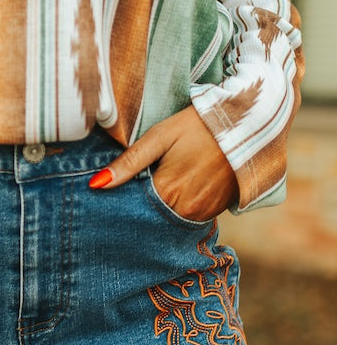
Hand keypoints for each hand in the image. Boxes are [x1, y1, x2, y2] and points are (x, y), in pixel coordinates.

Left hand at [89, 106, 238, 221]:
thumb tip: (96, 185)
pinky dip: (177, 208)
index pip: (132, 209)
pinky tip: (176, 190)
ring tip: (157, 186)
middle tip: (131, 191)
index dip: (120, 202)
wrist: (248, 125)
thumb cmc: (199, 126)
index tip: (109, 196)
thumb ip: (129, 163)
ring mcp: (202, 214)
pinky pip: (187, 217)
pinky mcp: (215, 212)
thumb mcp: (160, 137)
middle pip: (150, 217)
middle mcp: (185, 210)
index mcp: (167, 192)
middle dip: (138, 208)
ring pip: (168, 219)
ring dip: (159, 209)